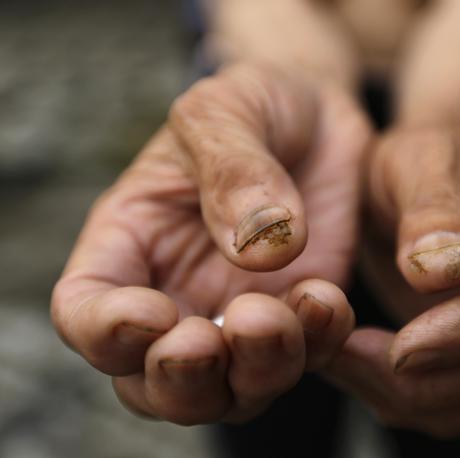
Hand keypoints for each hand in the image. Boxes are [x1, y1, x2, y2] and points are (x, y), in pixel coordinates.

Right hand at [51, 63, 370, 424]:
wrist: (321, 117)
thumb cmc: (254, 105)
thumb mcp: (227, 109)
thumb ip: (231, 168)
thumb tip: (254, 249)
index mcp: (131, 244)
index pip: (85, 312)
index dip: (104, 333)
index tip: (152, 314)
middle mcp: (180, 295)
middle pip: (152, 384)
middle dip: (180, 380)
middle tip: (210, 342)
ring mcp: (242, 313)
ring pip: (230, 391)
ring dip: (253, 371)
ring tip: (282, 313)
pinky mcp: (302, 316)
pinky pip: (304, 359)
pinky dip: (316, 346)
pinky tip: (327, 300)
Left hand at [324, 126, 459, 437]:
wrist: (414, 185)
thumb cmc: (418, 162)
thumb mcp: (416, 159)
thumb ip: (434, 208)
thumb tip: (445, 274)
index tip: (401, 345)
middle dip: (441, 373)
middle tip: (351, 355)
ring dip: (419, 394)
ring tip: (342, 360)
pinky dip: (415, 401)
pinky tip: (362, 368)